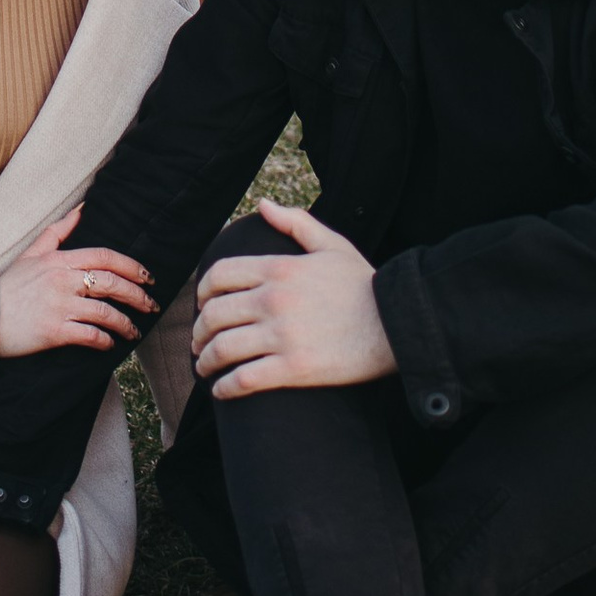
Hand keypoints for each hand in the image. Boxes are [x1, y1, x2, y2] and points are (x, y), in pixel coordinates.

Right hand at [0, 210, 153, 357]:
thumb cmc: (8, 287)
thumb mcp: (31, 254)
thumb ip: (57, 231)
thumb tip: (82, 208)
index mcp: (59, 260)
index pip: (105, 257)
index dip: (131, 267)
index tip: (147, 278)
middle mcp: (62, 280)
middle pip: (112, 284)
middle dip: (137, 295)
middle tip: (151, 305)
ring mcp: (59, 306)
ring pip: (106, 313)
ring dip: (125, 324)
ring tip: (133, 332)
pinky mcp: (54, 331)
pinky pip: (90, 335)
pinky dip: (105, 340)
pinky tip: (109, 343)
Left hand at [191, 201, 395, 397]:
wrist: (397, 324)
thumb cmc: (365, 285)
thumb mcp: (332, 245)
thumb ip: (295, 222)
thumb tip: (263, 204)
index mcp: (278, 268)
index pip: (219, 275)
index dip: (202, 292)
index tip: (203, 305)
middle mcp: (273, 300)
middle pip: (213, 315)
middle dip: (198, 331)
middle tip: (199, 343)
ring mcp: (282, 335)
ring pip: (222, 349)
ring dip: (205, 361)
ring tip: (206, 368)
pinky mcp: (294, 369)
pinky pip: (244, 380)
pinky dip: (225, 388)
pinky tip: (222, 391)